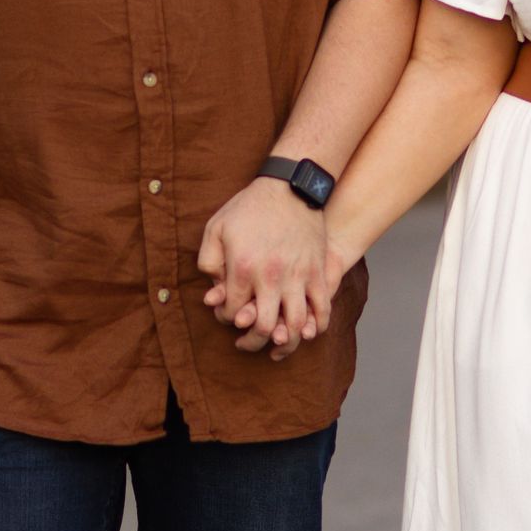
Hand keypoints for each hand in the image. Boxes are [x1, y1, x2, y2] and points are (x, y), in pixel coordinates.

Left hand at [199, 178, 336, 355]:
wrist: (290, 187)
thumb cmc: (250, 207)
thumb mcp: (216, 227)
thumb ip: (208, 261)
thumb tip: (214, 290)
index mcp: (243, 268)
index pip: (233, 312)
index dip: (227, 318)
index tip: (229, 314)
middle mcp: (271, 277)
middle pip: (264, 328)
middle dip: (253, 341)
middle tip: (247, 341)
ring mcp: (298, 276)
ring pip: (295, 325)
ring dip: (285, 342)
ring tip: (277, 343)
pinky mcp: (318, 273)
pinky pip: (322, 309)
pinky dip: (315, 327)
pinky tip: (306, 331)